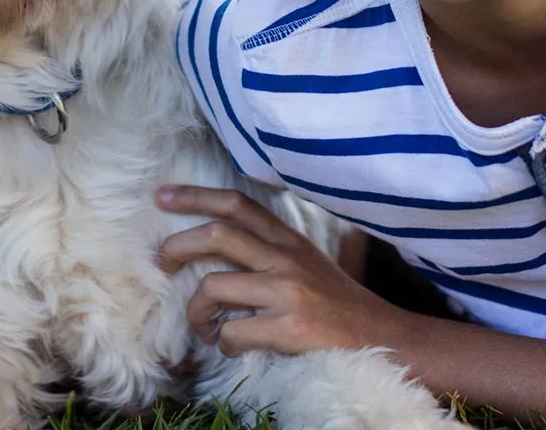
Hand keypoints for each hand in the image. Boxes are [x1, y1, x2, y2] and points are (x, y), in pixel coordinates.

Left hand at [156, 185, 391, 355]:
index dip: (196, 196)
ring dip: (196, 311)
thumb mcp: (307, 263)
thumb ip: (271, 250)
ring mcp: (287, 291)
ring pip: (214, 286)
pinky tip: (233, 348)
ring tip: (203, 325)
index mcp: (288, 240)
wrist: (384, 340)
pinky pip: (233, 332)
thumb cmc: (337, 306)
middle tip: (162, 263)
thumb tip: (216, 246)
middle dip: (177, 246)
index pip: (237, 204)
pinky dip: (224, 343)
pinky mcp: (289, 327)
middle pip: (216, 235)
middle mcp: (286, 258)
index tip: (162, 196)